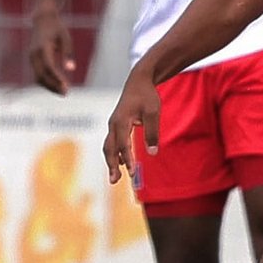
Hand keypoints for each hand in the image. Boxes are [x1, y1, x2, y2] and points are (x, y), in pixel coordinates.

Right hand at [29, 8, 75, 94]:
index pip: (49, 67)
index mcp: (43, 47)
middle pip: (41, 75)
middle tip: (66, 93)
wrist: (43, 19)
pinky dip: (46, 82)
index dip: (57, 78)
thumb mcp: (66, 39)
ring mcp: (31, 57)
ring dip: (49, 86)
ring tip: (63, 92)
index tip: (66, 86)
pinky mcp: (32, 59)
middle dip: (53, 86)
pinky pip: (37, 74)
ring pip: (38, 77)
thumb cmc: (57, 28)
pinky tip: (56, 86)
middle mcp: (34, 54)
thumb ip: (68, 54)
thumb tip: (71, 69)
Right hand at [103, 67, 161, 184]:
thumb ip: (152, 132)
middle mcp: (113, 124)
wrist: (139, 81)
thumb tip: (152, 152)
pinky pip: (112, 143)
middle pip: (109, 148)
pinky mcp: (116, 125)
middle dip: (112, 165)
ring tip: (115, 178)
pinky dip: (114, 154)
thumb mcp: (153, 112)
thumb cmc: (147, 96)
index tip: (133, 172)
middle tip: (115, 181)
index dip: (127, 158)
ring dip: (111, 162)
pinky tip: (121, 164)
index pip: (123, 144)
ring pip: (109, 147)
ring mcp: (113, 125)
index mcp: (121, 120)